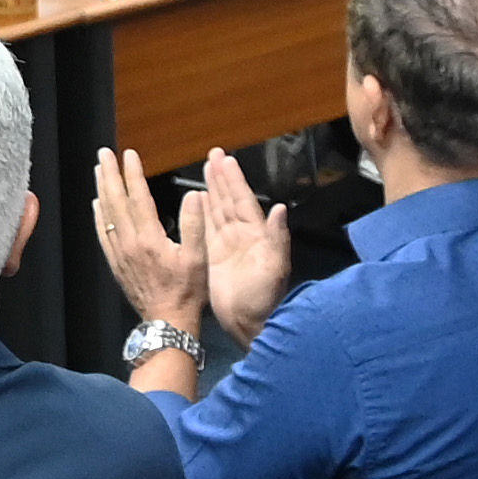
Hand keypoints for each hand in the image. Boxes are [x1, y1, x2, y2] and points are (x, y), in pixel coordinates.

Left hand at [92, 147, 207, 334]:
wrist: (167, 322)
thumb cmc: (187, 292)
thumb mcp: (198, 258)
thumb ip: (194, 224)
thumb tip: (193, 195)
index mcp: (149, 239)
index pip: (138, 197)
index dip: (132, 174)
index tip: (129, 155)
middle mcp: (129, 243)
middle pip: (115, 201)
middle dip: (109, 175)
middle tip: (103, 154)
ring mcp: (119, 254)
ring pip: (106, 215)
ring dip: (101, 190)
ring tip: (98, 171)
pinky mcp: (116, 264)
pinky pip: (102, 235)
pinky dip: (98, 217)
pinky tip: (97, 205)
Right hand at [194, 147, 291, 343]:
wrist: (251, 323)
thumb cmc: (265, 296)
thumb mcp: (275, 266)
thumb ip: (277, 236)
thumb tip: (280, 207)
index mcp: (256, 234)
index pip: (243, 200)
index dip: (234, 180)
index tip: (225, 160)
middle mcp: (241, 235)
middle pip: (229, 200)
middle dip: (221, 177)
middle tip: (214, 155)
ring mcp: (227, 245)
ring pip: (217, 210)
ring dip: (212, 190)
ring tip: (206, 169)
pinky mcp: (213, 257)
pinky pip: (207, 229)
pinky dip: (202, 212)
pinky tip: (197, 200)